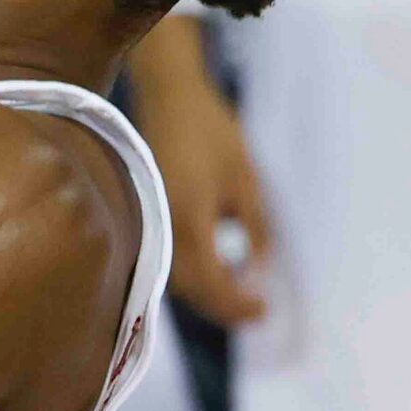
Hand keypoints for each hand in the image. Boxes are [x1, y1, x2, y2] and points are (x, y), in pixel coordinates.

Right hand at [134, 73, 272, 325]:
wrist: (169, 98)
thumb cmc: (212, 132)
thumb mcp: (246, 179)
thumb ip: (255, 226)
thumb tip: (260, 269)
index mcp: (190, 218)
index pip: (212, 281)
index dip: (237, 304)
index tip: (265, 311)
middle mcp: (162, 227)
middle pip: (189, 288)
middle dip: (222, 307)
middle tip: (256, 312)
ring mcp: (149, 222)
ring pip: (174, 278)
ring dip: (205, 294)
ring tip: (237, 295)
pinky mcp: (145, 216)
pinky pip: (165, 259)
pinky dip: (190, 275)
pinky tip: (212, 272)